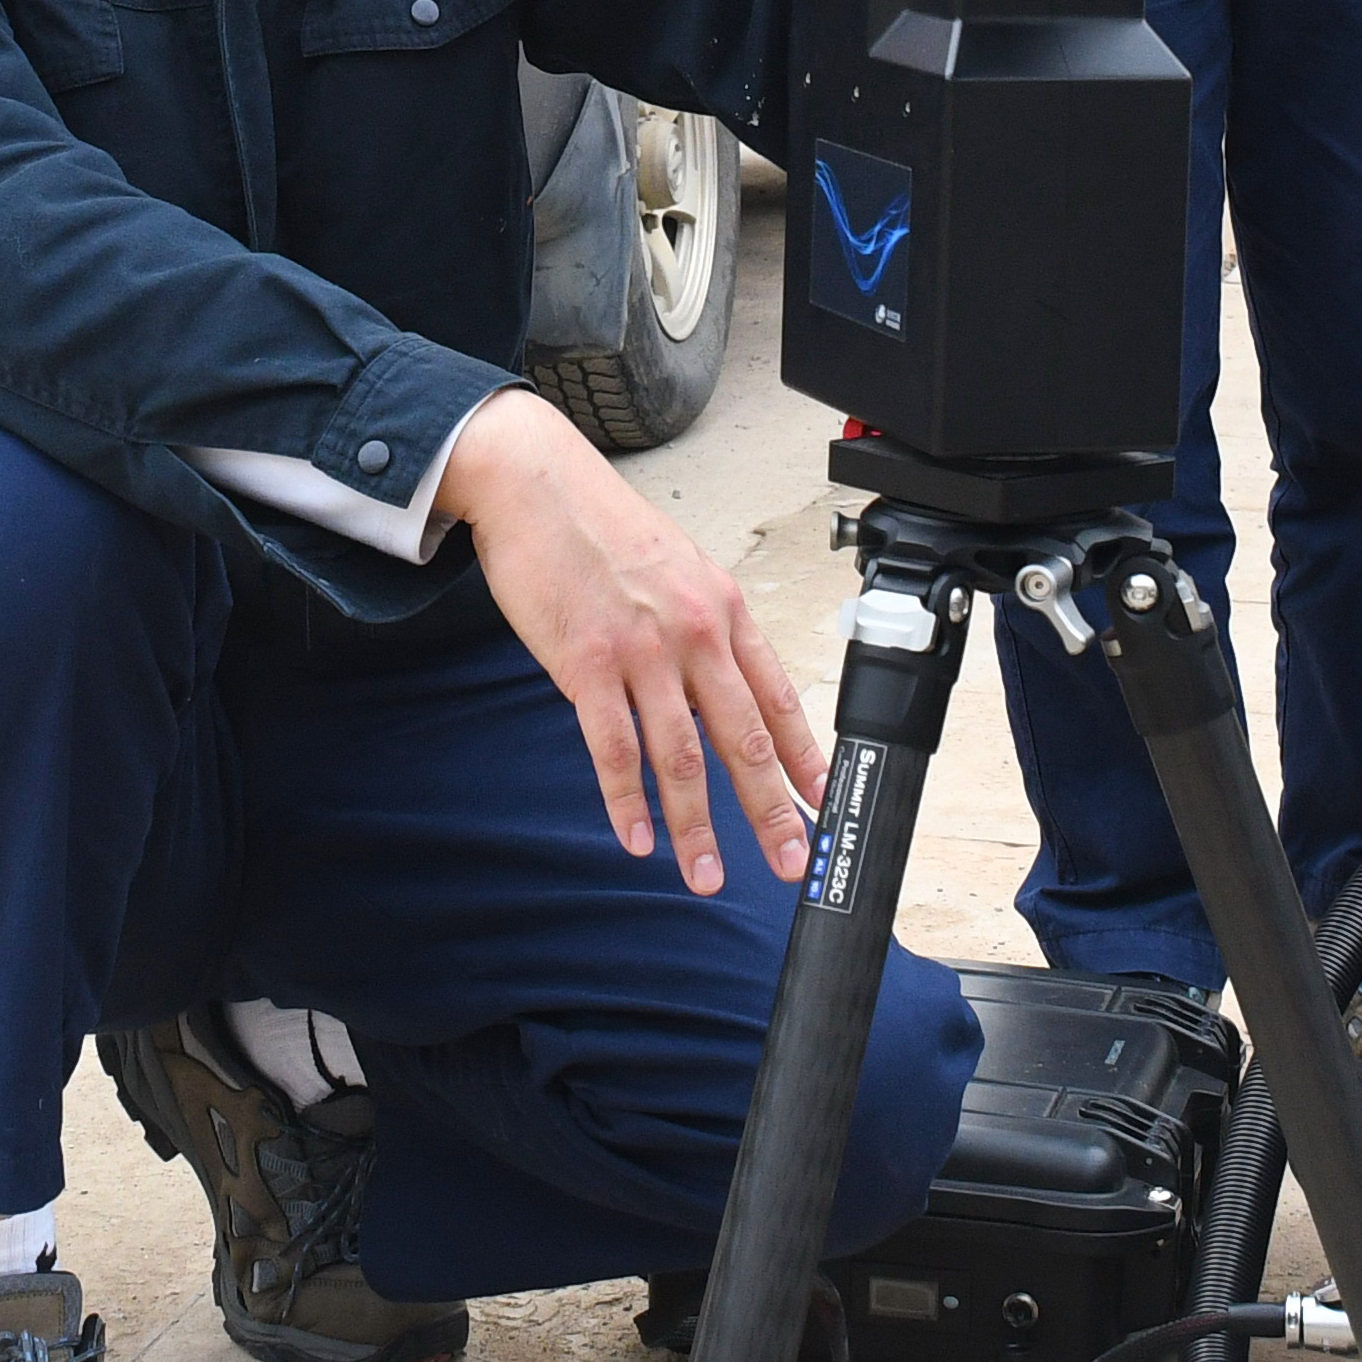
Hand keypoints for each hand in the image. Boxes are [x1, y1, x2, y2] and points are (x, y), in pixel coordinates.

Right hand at [445, 389, 825, 895]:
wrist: (537, 486)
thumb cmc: (604, 529)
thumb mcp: (680, 570)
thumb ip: (706, 630)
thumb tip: (723, 689)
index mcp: (724, 610)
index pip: (779, 698)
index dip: (805, 758)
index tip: (823, 804)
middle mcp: (694, 633)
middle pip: (743, 738)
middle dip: (771, 810)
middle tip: (790, 861)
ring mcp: (641, 652)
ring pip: (681, 757)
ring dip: (696, 826)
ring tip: (705, 875)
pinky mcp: (586, 665)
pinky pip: (614, 750)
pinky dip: (627, 802)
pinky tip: (638, 838)